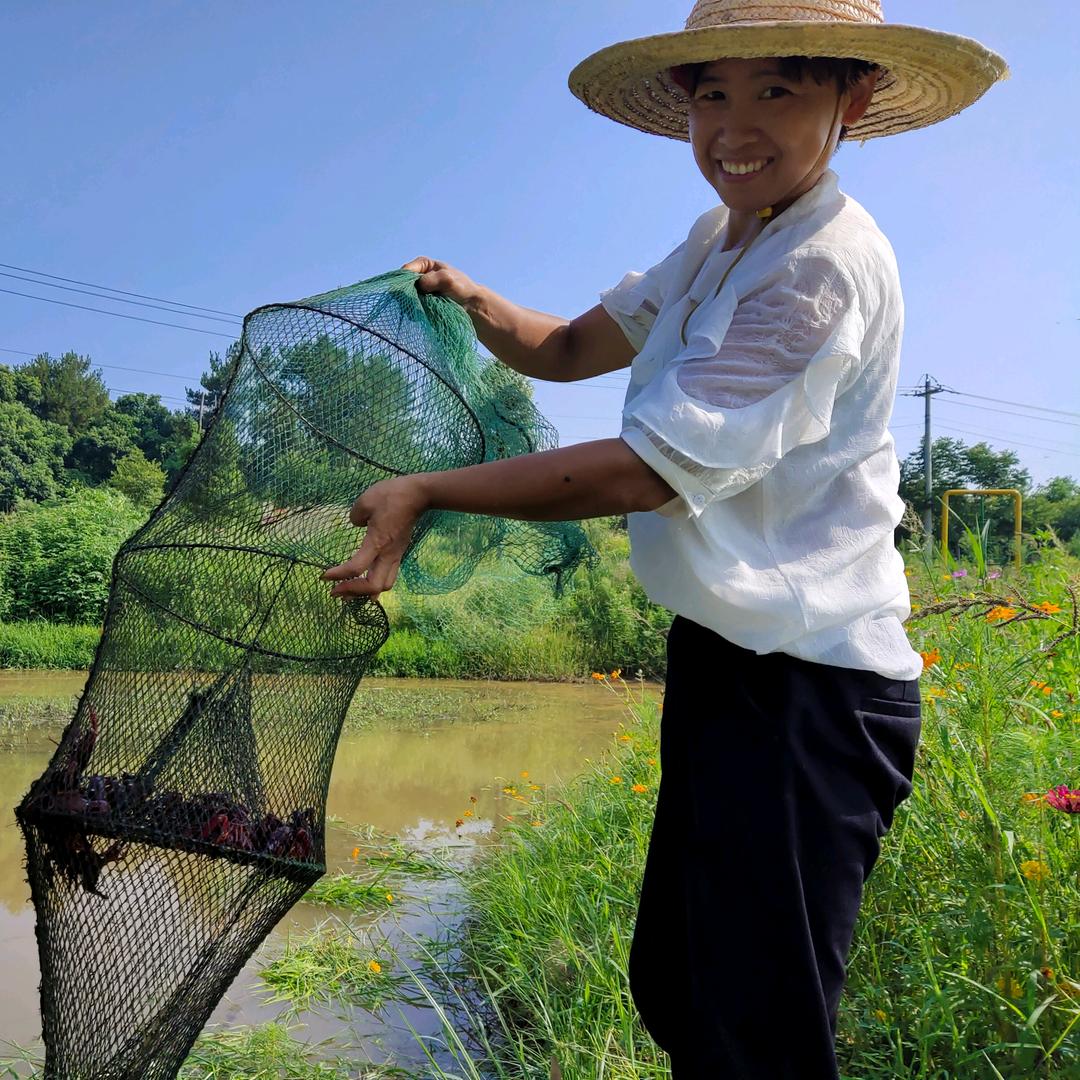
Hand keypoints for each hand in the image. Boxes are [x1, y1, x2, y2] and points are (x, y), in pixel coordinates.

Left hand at [321, 476, 428, 599]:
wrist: (418, 495)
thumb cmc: (391, 496)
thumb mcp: (365, 501)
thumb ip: (355, 517)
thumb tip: (356, 524)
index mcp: (377, 542)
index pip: (356, 567)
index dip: (338, 575)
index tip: (324, 576)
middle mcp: (388, 553)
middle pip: (373, 586)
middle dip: (352, 591)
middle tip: (335, 591)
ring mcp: (396, 554)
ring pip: (384, 585)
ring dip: (365, 592)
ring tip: (349, 592)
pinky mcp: (399, 552)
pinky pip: (389, 576)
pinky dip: (375, 583)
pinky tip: (366, 580)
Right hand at [401, 256, 481, 310]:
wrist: (470, 306)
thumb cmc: (462, 288)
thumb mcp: (448, 279)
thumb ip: (433, 279)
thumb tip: (420, 285)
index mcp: (424, 265)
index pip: (407, 269)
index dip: (405, 278)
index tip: (410, 290)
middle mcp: (419, 277)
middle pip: (403, 284)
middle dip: (406, 293)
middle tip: (413, 302)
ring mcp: (419, 291)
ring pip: (406, 297)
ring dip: (411, 304)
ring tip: (421, 309)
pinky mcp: (422, 304)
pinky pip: (412, 308)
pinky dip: (414, 312)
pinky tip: (420, 316)